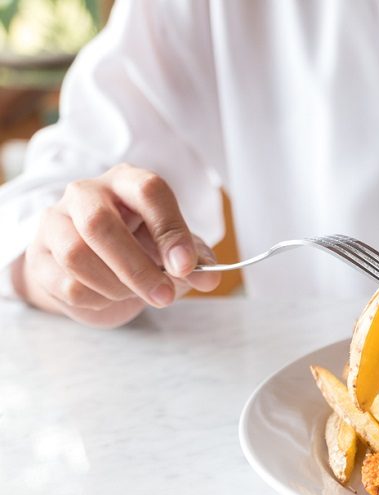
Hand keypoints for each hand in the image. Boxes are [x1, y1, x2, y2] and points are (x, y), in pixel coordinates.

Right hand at [13, 163, 219, 327]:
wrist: (93, 272)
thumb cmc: (139, 250)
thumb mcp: (173, 252)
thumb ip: (195, 261)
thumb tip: (209, 276)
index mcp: (128, 182)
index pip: (148, 191)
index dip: (170, 229)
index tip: (187, 266)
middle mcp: (86, 194)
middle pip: (100, 224)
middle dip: (137, 268)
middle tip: (165, 296)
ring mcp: (55, 222)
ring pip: (77, 255)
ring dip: (115, 286)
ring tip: (134, 294)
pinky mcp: (39, 257)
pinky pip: (66, 283)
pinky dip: (96, 299)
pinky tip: (108, 296)